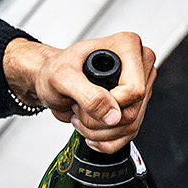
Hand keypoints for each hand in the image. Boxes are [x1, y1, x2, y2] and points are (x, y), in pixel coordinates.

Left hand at [5, 32, 157, 153]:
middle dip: (98, 121)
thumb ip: (88, 94)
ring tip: (81, 115)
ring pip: (130, 127)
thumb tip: (113, 115)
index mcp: (128, 47)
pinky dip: (104, 140)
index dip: (108, 104)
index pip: (134, 91)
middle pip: (132, 112)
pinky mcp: (133, 107)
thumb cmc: (54, 70)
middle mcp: (139, 66)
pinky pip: (127, 136)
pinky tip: (89, 128)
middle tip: (78, 107)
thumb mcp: (62, 77)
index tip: (84, 100)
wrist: (48, 81)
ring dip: (98, 131)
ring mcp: (138, 88)